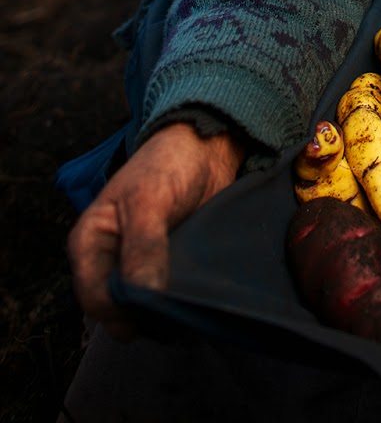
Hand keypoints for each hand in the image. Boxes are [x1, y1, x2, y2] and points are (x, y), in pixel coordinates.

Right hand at [67, 122, 245, 337]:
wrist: (205, 150)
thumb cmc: (167, 165)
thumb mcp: (150, 199)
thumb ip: (143, 246)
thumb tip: (141, 295)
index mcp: (89, 244)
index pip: (94, 298)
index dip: (121, 308)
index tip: (155, 302)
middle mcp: (107, 264)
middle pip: (116, 312)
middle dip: (143, 314)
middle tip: (175, 305)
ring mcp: (136, 271)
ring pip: (141, 312)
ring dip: (163, 312)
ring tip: (188, 300)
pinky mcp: (163, 274)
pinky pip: (164, 302)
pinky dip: (178, 305)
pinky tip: (195, 297)